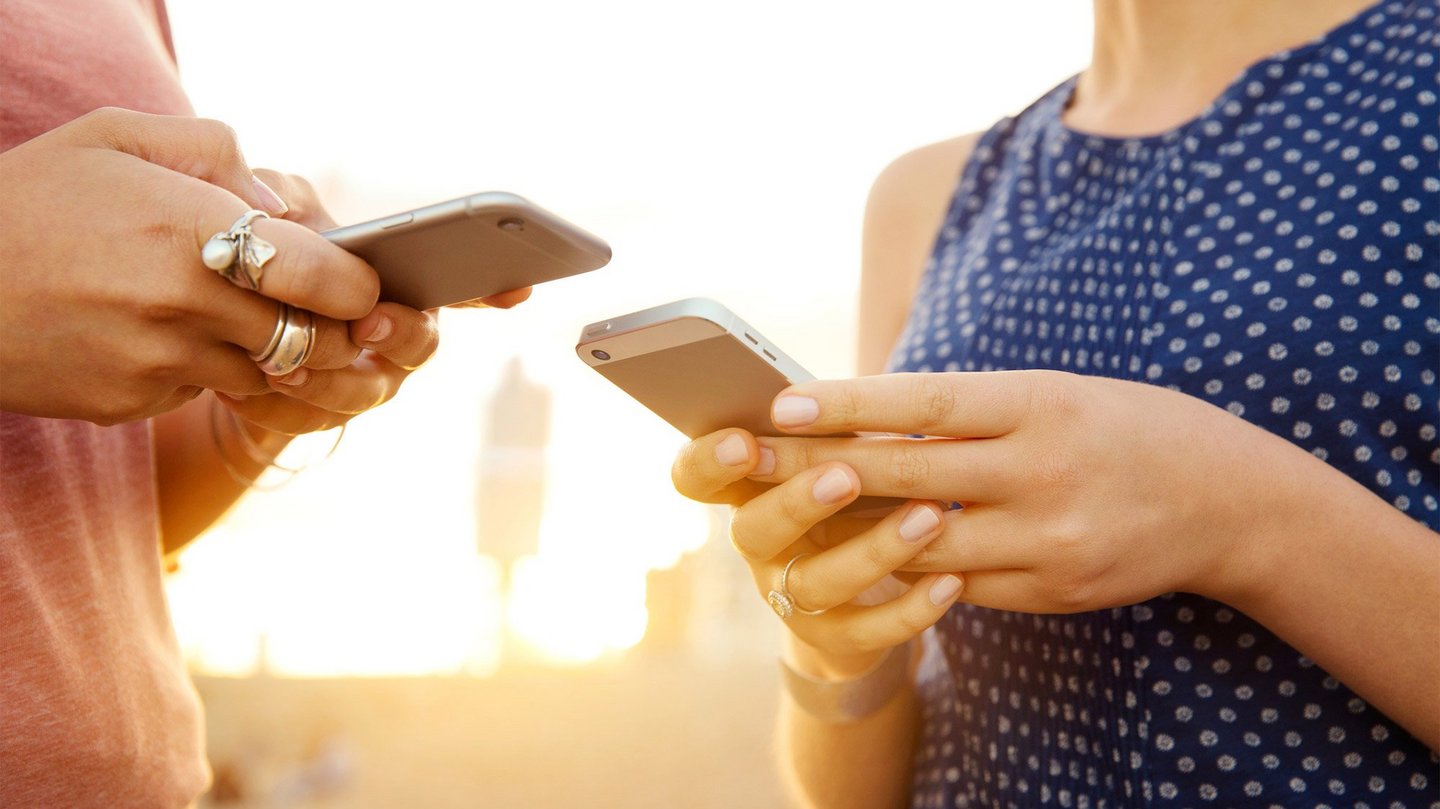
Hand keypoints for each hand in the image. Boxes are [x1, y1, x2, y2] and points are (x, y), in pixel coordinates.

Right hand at [0, 108, 379, 422]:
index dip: (358, 286)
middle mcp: (183, 304)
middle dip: (331, 329)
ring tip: (226, 312)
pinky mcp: (131, 404)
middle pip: (311, 340)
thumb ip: (217, 155)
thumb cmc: (34, 199)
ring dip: (265, 351)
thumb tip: (283, 206)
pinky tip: (162, 335)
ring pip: (263, 374)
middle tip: (321, 310)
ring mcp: (157, 363)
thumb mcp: (119, 138)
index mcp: (191, 230)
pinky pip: (201, 393)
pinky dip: (203, 370)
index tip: (361, 282)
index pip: (327, 278)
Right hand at [672, 430, 963, 676]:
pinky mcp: (833, 639)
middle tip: (846, 476)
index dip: (709, 461)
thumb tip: (845, 395)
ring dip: (873, 550)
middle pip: (754, 530)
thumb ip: (829, 427)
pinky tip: (952, 579)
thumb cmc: (860, 486)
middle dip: (797, 502)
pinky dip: (912, 609)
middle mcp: (758, 544)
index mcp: (747, 486)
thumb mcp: (840, 449)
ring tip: (929, 516)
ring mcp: (789, 595)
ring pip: (814, 583)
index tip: (743, 441)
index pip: (694, 474)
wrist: (870, 588)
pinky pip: (867, 633)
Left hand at [748, 371, 1303, 613]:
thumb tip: (866, 417)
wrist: (1227, 499)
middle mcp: (1042, 471)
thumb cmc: (1123, 427)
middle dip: (817, 466)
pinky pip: (960, 586)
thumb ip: (971, 410)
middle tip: (747, 457)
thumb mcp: (1053, 393)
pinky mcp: (1054, 591)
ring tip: (782, 516)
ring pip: (921, 543)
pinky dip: (905, 572)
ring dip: (847, 531)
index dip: (849, 403)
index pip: (926, 401)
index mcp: (1041, 404)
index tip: (781, 401)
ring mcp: (1049, 539)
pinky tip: (856, 561)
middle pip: (908, 472)